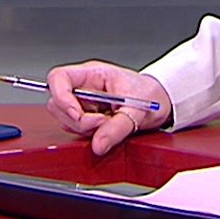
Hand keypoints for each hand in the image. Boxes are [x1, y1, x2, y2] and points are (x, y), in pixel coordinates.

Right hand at [44, 61, 172, 156]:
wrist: (161, 101)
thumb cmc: (150, 94)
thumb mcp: (137, 110)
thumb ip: (116, 128)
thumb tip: (98, 144)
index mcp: (92, 74)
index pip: (58, 78)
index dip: (61, 97)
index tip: (77, 114)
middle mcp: (83, 87)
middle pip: (58, 103)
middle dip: (78, 119)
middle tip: (103, 123)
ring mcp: (83, 102)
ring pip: (66, 119)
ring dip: (85, 128)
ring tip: (109, 124)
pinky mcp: (87, 117)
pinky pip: (77, 129)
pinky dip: (90, 134)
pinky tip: (107, 128)